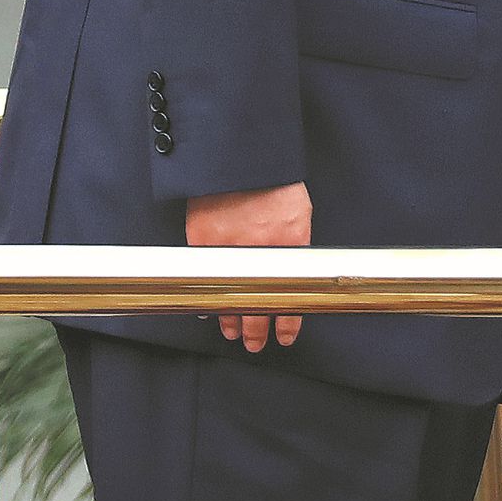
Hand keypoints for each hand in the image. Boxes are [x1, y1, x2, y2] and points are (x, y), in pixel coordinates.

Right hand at [186, 181, 311, 350]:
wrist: (242, 157)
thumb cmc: (274, 180)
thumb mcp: (298, 212)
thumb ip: (295, 242)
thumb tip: (295, 269)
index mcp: (289, 242)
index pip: (289, 297)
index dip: (287, 322)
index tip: (286, 336)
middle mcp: (260, 250)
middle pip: (256, 306)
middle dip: (257, 330)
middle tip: (256, 343)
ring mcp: (229, 246)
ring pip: (228, 298)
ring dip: (231, 320)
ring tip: (233, 332)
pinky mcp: (203, 239)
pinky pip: (204, 278)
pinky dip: (207, 297)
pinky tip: (210, 310)